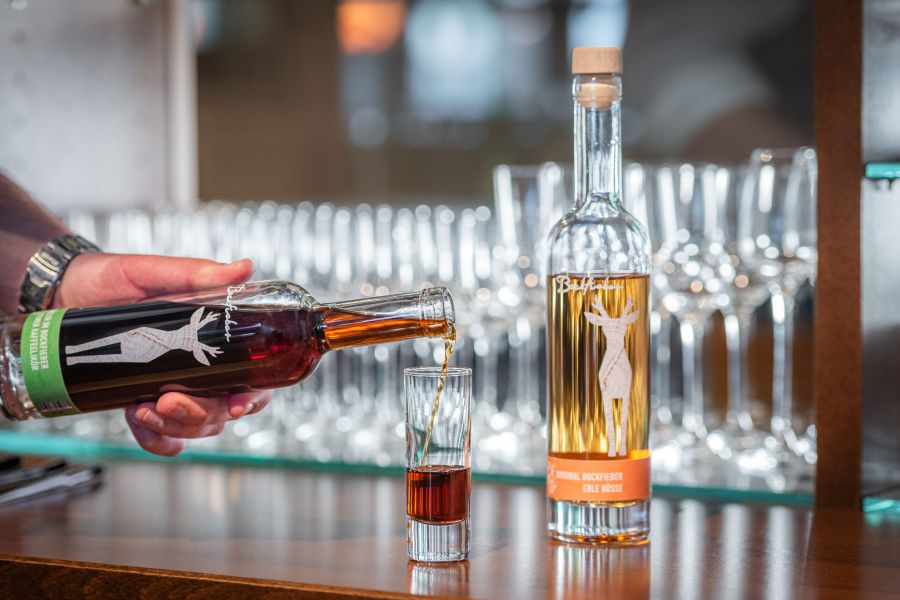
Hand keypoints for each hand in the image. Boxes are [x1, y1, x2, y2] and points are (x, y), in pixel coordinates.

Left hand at [55, 253, 271, 455]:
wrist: (60, 293)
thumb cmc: (108, 278)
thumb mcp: (150, 272)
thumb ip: (195, 274)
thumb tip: (243, 269)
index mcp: (211, 339)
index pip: (252, 377)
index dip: (252, 396)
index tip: (235, 404)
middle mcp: (199, 369)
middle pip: (222, 410)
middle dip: (199, 414)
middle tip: (168, 400)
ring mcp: (173, 389)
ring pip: (196, 426)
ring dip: (176, 426)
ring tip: (143, 408)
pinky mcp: (143, 402)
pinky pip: (163, 439)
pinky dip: (157, 441)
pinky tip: (140, 422)